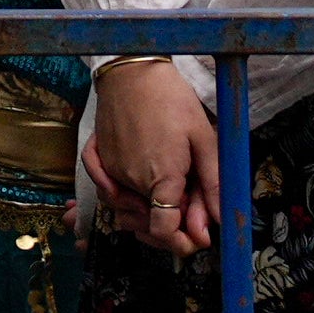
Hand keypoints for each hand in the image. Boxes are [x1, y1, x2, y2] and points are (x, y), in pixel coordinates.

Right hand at [85, 56, 215, 254]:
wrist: (134, 70)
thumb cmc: (173, 100)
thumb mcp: (204, 139)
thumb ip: (212, 185)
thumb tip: (217, 224)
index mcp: (161, 177)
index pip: (164, 230)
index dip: (182, 242)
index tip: (197, 236)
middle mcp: (130, 179)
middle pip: (144, 226)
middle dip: (168, 229)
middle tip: (188, 208)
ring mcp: (110, 169)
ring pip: (123, 211)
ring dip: (143, 216)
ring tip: (165, 198)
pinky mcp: (96, 157)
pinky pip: (102, 191)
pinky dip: (115, 198)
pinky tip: (131, 192)